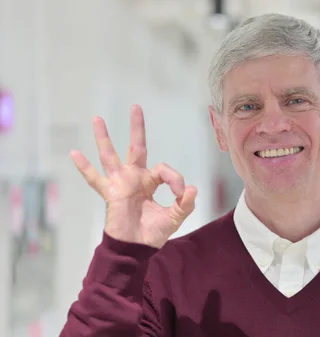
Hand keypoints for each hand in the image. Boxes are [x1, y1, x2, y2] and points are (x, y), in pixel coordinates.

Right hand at [70, 105, 196, 248]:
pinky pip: (95, 179)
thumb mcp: (175, 217)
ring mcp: (120, 183)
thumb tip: (192, 188)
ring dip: (104, 138)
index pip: (164, 170)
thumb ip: (186, 203)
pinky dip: (85, 167)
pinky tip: (74, 153)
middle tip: (136, 107)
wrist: (136, 249)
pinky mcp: (111, 193)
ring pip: (111, 156)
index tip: (182, 193)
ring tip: (98, 118)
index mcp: (150, 182)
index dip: (176, 179)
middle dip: (137, 128)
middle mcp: (135, 178)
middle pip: (136, 147)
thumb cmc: (153, 233)